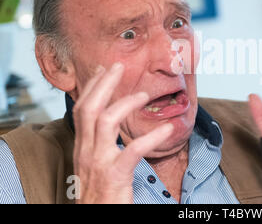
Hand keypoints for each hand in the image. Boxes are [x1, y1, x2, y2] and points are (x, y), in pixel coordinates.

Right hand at [72, 63, 172, 203]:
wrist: (95, 220)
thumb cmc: (99, 196)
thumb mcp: (94, 167)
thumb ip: (99, 147)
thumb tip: (109, 129)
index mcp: (82, 148)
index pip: (81, 110)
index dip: (91, 87)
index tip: (102, 70)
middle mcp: (86, 152)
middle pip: (89, 108)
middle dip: (103, 84)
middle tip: (117, 65)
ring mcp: (99, 163)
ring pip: (105, 121)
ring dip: (125, 103)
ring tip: (144, 94)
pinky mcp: (115, 176)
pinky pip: (133, 150)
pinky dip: (151, 137)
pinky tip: (167, 129)